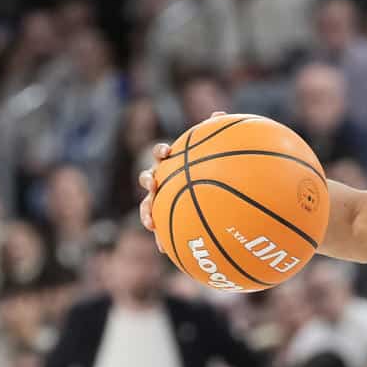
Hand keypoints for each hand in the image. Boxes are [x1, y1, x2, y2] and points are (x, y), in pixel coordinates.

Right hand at [138, 111, 227, 237]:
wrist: (217, 199)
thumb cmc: (214, 173)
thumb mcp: (218, 156)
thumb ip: (217, 136)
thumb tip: (219, 114)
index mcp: (174, 165)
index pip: (162, 154)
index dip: (161, 152)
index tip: (167, 152)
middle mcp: (164, 182)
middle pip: (149, 179)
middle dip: (148, 182)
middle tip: (153, 185)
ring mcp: (163, 202)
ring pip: (149, 207)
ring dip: (147, 214)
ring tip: (151, 224)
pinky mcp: (167, 222)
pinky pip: (163, 231)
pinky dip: (162, 240)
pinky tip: (166, 251)